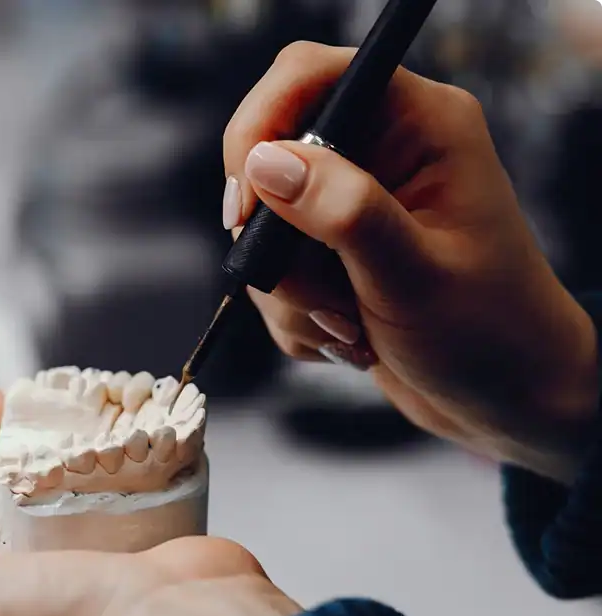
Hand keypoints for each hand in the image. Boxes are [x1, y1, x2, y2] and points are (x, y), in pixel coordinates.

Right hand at [223, 42, 598, 482]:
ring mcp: (353, 208)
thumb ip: (343, 213)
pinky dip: (297, 319)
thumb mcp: (414, 276)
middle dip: (277, 245)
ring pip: (264, 233)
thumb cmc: (491, 335)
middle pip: (268, 162)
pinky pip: (273, 277)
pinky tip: (350, 339)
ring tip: (353, 327)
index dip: (259, 127)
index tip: (246, 204)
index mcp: (419, 126)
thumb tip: (265, 163)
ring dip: (292, 296)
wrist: (508, 401)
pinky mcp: (333, 256)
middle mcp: (382, 155)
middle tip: (320, 293)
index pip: (308, 76)